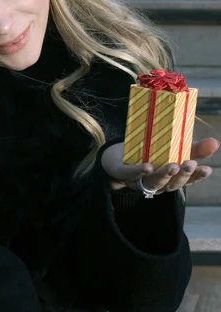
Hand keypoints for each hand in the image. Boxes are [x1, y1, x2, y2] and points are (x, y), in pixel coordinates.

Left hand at [101, 138, 219, 193]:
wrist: (115, 157)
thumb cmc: (148, 155)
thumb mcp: (171, 149)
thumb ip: (193, 147)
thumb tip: (216, 142)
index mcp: (169, 178)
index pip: (186, 180)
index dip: (197, 176)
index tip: (207, 169)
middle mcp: (157, 183)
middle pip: (171, 184)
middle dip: (182, 175)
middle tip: (190, 164)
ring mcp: (139, 180)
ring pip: (154, 183)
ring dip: (164, 175)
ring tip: (173, 165)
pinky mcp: (123, 172)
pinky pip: (132, 174)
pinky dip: (140, 172)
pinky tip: (147, 167)